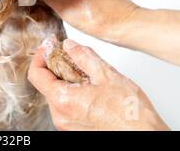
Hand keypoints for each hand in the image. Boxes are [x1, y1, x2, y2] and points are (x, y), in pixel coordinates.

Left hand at [28, 38, 169, 130]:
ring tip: (86, 74)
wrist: (143, 134)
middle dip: (55, 66)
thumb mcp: (105, 74)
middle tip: (71, 55)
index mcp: (63, 100)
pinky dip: (72, 92)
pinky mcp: (74, 128)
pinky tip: (89, 87)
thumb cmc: (129, 111)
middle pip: (45, 83)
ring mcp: (66, 124)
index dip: (40, 56)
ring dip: (65, 79)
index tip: (49, 47)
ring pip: (56, 94)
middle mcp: (60, 115)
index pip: (35, 74)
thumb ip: (82, 55)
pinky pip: (65, 105)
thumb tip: (68, 45)